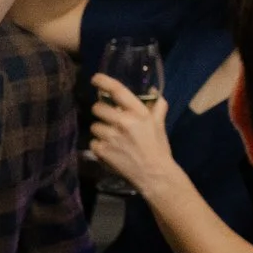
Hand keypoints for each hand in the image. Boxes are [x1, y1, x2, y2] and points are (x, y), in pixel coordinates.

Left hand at [89, 76, 181, 195]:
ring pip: (94, 126)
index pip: (118, 91)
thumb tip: (153, 89)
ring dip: (100, 130)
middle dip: (101, 112)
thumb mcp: (159, 124)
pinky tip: (110, 149)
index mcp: (138, 113)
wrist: (154, 173)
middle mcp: (123, 122)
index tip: (95, 78)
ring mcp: (111, 137)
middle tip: (109, 119)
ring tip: (113, 138)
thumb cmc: (157, 147)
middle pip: (98, 108)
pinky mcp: (102, 150)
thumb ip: (156, 106)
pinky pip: (92, 141)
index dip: (104, 81)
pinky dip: (99, 145)